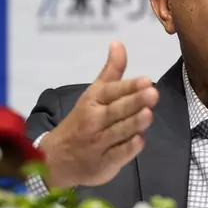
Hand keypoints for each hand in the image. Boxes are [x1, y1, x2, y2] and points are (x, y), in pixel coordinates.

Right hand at [41, 41, 158, 187]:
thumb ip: (111, 71)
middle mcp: (94, 121)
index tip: (146, 80)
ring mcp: (98, 143)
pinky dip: (127, 149)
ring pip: (118, 132)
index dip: (129, 87)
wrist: (55, 158)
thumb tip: (118, 43)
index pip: (111, 92)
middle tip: (153, 94)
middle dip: (134, 102)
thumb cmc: (82, 121)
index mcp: (92, 101)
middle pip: (116, 111)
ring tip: (148, 114)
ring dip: (133, 124)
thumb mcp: (94, 94)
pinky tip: (139, 141)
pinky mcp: (103, 164)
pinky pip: (117, 155)